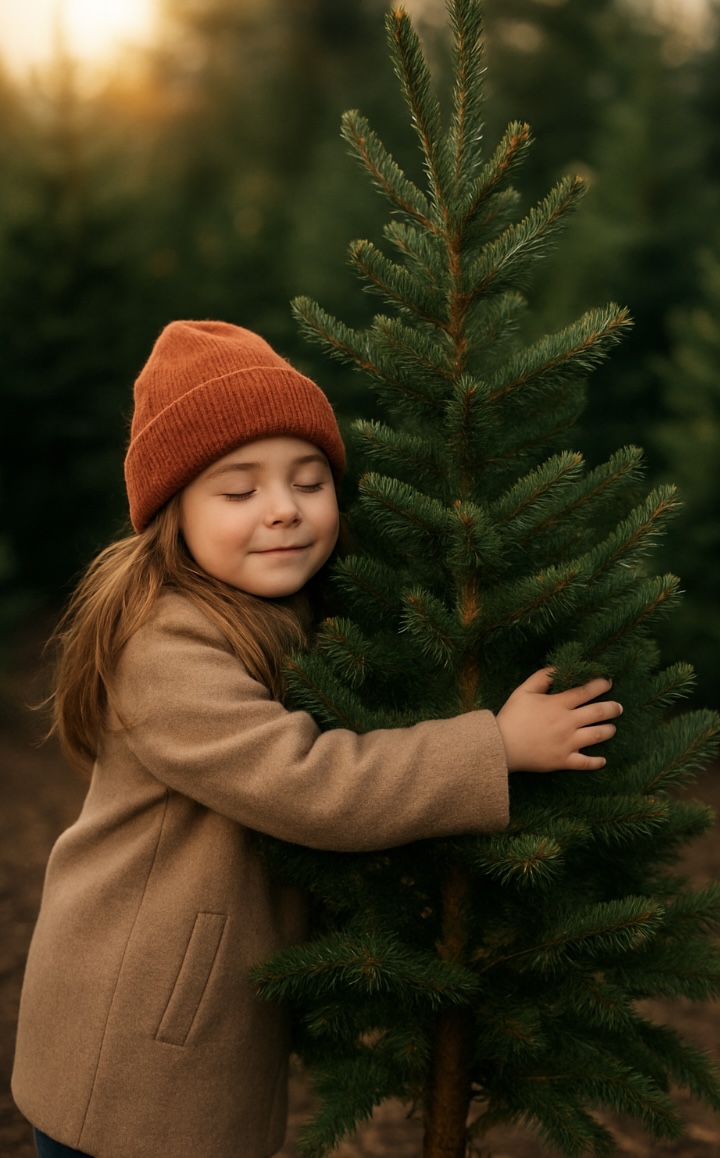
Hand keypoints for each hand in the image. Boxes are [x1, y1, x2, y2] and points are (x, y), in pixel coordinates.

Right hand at [496, 667, 622, 772]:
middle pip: (598, 712)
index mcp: (558, 704)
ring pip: (597, 735)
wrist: (501, 746)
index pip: (586, 691)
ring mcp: (568, 743)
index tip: (608, 682)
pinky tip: (603, 760)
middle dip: (612, 708)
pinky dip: (596, 761)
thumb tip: (558, 668)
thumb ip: (542, 677)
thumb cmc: (511, 716)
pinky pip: (585, 762)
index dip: (600, 685)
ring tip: (612, 728)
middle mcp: (567, 723)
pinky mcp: (563, 760)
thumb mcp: (523, 691)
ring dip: (608, 730)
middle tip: (618, 707)